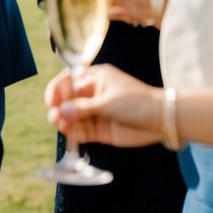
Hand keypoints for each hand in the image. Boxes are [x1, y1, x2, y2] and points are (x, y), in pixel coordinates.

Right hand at [45, 64, 164, 147]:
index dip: (57, 90)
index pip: (69, 81)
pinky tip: (69, 134)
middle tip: (54, 116)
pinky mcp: (100, 130)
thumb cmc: (136, 102)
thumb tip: (62, 111)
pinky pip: (82, 131)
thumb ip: (84, 107)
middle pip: (68, 100)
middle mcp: (92, 95)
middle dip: (59, 108)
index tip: (51, 100)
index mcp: (95, 78)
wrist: (160, 120)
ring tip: (59, 125)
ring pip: (73, 117)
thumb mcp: (108, 101)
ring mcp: (96, 113)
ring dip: (64, 121)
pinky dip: (74, 133)